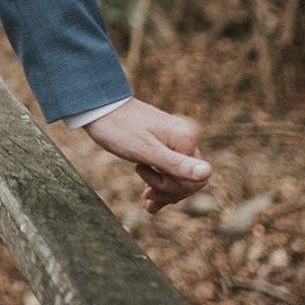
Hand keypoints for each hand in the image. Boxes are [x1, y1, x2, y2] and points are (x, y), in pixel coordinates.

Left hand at [82, 98, 210, 212]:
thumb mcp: (145, 150)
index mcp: (185, 140)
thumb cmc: (117, 129)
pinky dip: (160, 181)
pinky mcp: (163, 142)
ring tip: (145, 197)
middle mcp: (185, 138)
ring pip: (180, 175)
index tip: (148, 189)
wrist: (96, 107)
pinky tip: (148, 194)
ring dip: (164, 189)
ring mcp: (175, 140)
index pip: (195, 180)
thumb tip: (208, 173)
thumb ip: (176, 164)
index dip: (173, 190)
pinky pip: (169, 167)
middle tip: (145, 195)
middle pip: (190, 178)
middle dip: (168, 191)